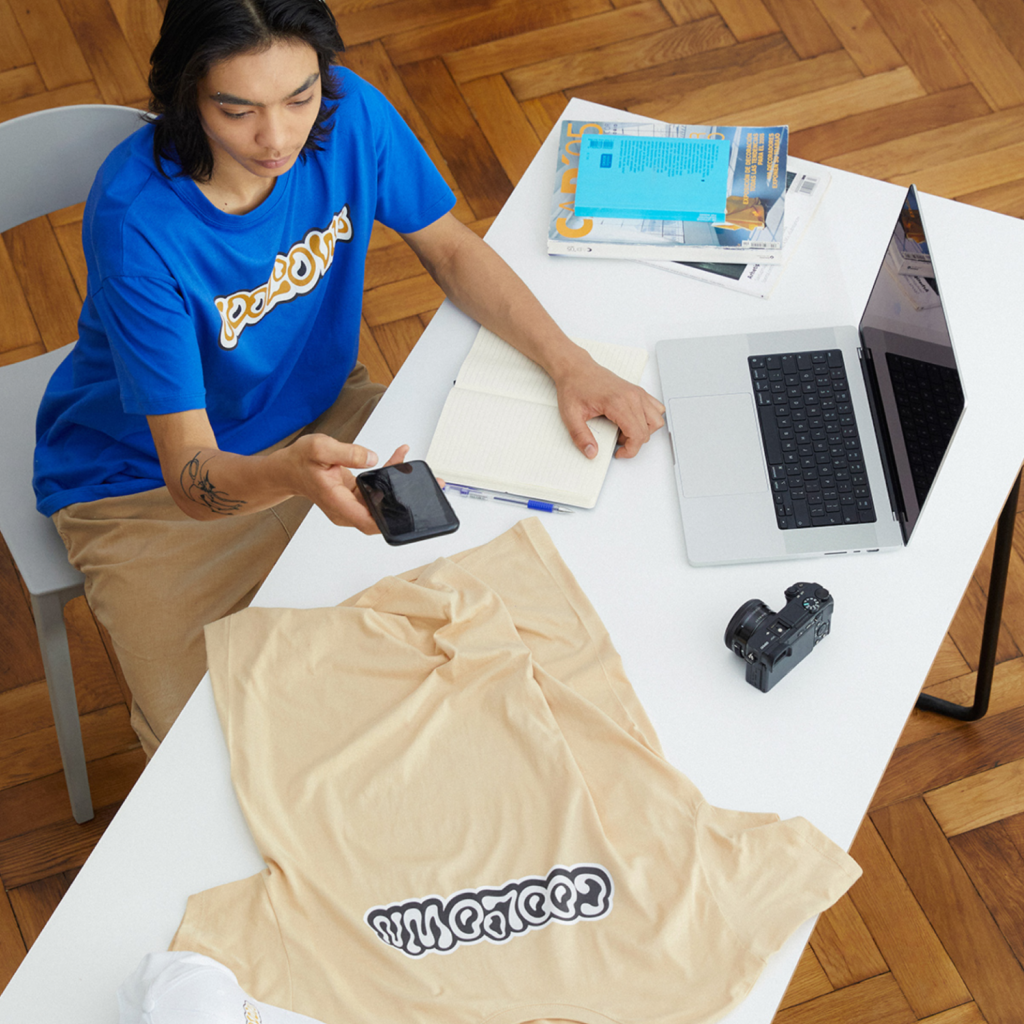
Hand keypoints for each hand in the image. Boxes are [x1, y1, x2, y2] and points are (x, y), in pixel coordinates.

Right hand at [284, 436, 410, 532]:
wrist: (288, 469)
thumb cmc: (300, 460)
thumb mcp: (320, 448)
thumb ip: (348, 453)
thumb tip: (372, 459)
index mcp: (336, 501)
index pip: (367, 522)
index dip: (388, 518)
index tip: (402, 502)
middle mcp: (344, 510)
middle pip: (378, 513)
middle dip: (397, 496)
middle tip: (406, 470)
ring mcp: (350, 507)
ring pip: (379, 504)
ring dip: (392, 485)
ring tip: (400, 461)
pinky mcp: (354, 500)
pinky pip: (375, 495)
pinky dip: (385, 481)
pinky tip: (392, 463)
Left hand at [553, 352, 664, 459]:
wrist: (576, 368)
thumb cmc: (575, 386)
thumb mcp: (571, 415)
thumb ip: (580, 436)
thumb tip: (591, 452)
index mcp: (617, 402)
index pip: (638, 434)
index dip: (631, 450)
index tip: (620, 453)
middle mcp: (632, 396)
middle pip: (648, 430)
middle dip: (634, 442)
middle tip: (617, 442)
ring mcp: (636, 392)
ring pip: (656, 419)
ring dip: (644, 430)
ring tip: (625, 431)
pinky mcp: (637, 391)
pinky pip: (655, 408)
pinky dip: (648, 419)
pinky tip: (630, 421)